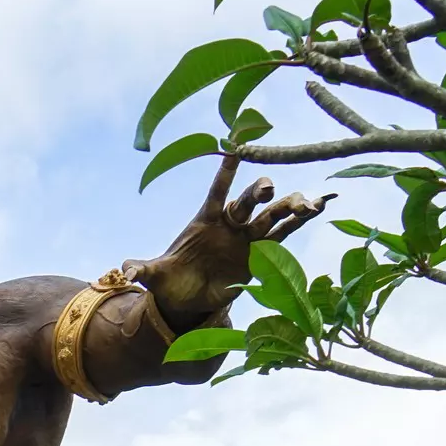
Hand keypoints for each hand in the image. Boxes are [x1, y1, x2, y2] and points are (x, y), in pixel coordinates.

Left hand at [135, 157, 332, 326]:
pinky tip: (320, 208)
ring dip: (290, 206)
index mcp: (204, 219)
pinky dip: (301, 221)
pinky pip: (284, 233)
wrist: (187, 300)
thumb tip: (125, 270)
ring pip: (272, 214)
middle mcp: (229, 223)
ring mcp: (247, 236)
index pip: (216, 190)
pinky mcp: (261, 252)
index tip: (234, 145)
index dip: (225, 171)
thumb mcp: (154, 275)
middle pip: (248, 200)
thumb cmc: (170, 280)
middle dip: (259, 191)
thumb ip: (142, 269)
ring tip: (310, 203)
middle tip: (267, 188)